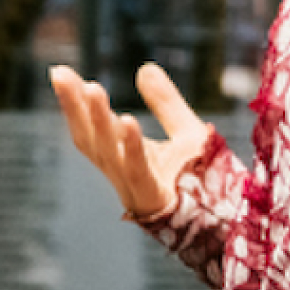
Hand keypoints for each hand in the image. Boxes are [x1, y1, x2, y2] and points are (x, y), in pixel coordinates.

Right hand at [49, 62, 210, 218]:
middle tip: (59, 74)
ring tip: (91, 87)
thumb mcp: (185, 132)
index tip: (61, 72)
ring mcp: (135, 188)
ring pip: (108, 152)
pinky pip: (138, 171)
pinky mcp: (154, 199)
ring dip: (97, 120)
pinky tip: (127, 119)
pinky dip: (131, 146)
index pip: (92, 128)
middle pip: (89, 140)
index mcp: (126, 158)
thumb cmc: (205, 182)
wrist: (229, 220)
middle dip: (73, 108)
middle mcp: (123, 174)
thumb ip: (165, 103)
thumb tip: (145, 68)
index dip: (76, 102)